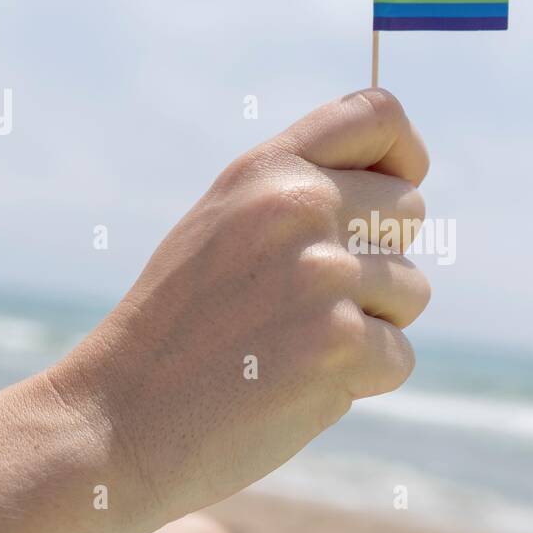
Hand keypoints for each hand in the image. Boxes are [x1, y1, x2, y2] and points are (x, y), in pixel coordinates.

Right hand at [52, 88, 430, 521]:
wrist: (121, 418)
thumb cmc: (178, 328)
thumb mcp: (223, 225)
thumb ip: (297, 193)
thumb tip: (401, 187)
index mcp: (268, 170)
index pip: (380, 114)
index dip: (404, 155)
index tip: (399, 188)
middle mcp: (301, 207)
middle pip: (410, 211)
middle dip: (378, 259)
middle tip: (308, 300)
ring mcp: (325, 274)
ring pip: (411, 291)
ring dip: (370, 326)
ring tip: (292, 345)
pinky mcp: (342, 343)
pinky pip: (399, 356)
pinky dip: (361, 380)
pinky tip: (296, 383)